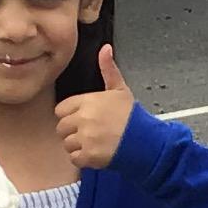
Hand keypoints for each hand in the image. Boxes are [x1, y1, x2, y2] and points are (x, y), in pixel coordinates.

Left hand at [56, 44, 136, 171]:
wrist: (146, 141)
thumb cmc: (133, 117)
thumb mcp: (120, 89)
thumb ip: (108, 69)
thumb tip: (105, 49)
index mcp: (88, 101)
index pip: (61, 109)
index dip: (70, 115)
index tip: (82, 119)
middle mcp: (83, 119)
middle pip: (61, 128)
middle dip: (73, 131)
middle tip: (90, 133)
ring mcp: (85, 138)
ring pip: (67, 144)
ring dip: (78, 146)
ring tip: (94, 143)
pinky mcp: (88, 155)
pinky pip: (74, 158)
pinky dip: (82, 159)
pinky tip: (95, 153)